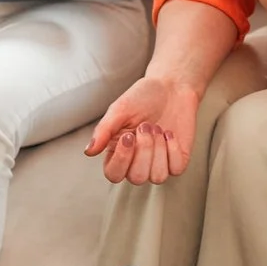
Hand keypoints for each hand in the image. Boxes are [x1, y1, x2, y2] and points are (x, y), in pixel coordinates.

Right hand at [84, 73, 200, 184]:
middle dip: (144, 149)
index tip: (128, 136)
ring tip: (157, 128)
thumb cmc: (143, 97)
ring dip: (158, 149)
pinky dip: (173, 149)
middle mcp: (136, 162)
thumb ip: (104, 131)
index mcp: (118, 152)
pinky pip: (176, 168)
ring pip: (157, 177)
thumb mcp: (119, 110)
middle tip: (145, 126)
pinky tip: (169, 133)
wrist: (171, 87)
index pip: (113, 174)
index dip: (121, 159)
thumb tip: (89, 152)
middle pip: (136, 177)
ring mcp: (158, 164)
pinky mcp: (177, 160)